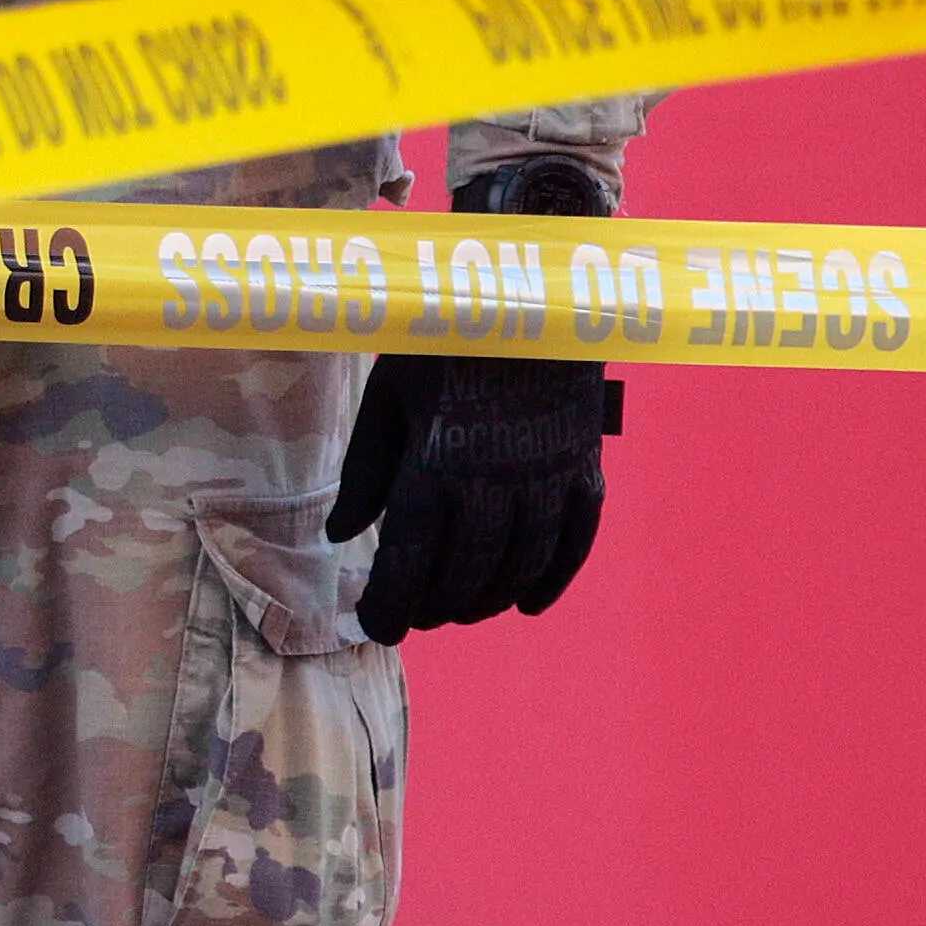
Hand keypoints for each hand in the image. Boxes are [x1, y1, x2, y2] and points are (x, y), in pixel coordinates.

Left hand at [331, 354, 617, 637]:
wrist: (530, 296)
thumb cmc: (444, 344)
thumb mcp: (386, 398)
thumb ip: (366, 472)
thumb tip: (341, 534)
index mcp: (432, 467)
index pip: (409, 561)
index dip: (392, 605)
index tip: (377, 629)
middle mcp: (493, 483)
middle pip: (467, 573)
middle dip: (438, 606)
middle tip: (418, 618)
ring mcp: (545, 479)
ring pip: (521, 564)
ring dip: (490, 599)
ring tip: (462, 611)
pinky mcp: (584, 467)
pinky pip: (576, 539)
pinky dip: (555, 578)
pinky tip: (530, 603)